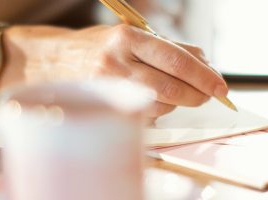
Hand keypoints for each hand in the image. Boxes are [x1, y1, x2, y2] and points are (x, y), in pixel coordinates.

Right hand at [0, 24, 228, 118]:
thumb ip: (168, 47)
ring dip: (177, 102)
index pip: (176, 60)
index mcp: (126, 36)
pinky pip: (143, 114)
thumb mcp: (130, 35)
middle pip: (171, 87)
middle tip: (208, 95)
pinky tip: (150, 98)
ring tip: (175, 92)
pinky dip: (157, 109)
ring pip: (160, 103)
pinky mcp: (103, 105)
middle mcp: (115, 61)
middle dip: (197, 94)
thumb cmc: (96, 47)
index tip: (220, 85)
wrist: (47, 62)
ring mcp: (107, 87)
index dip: (204, 75)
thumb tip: (206, 64)